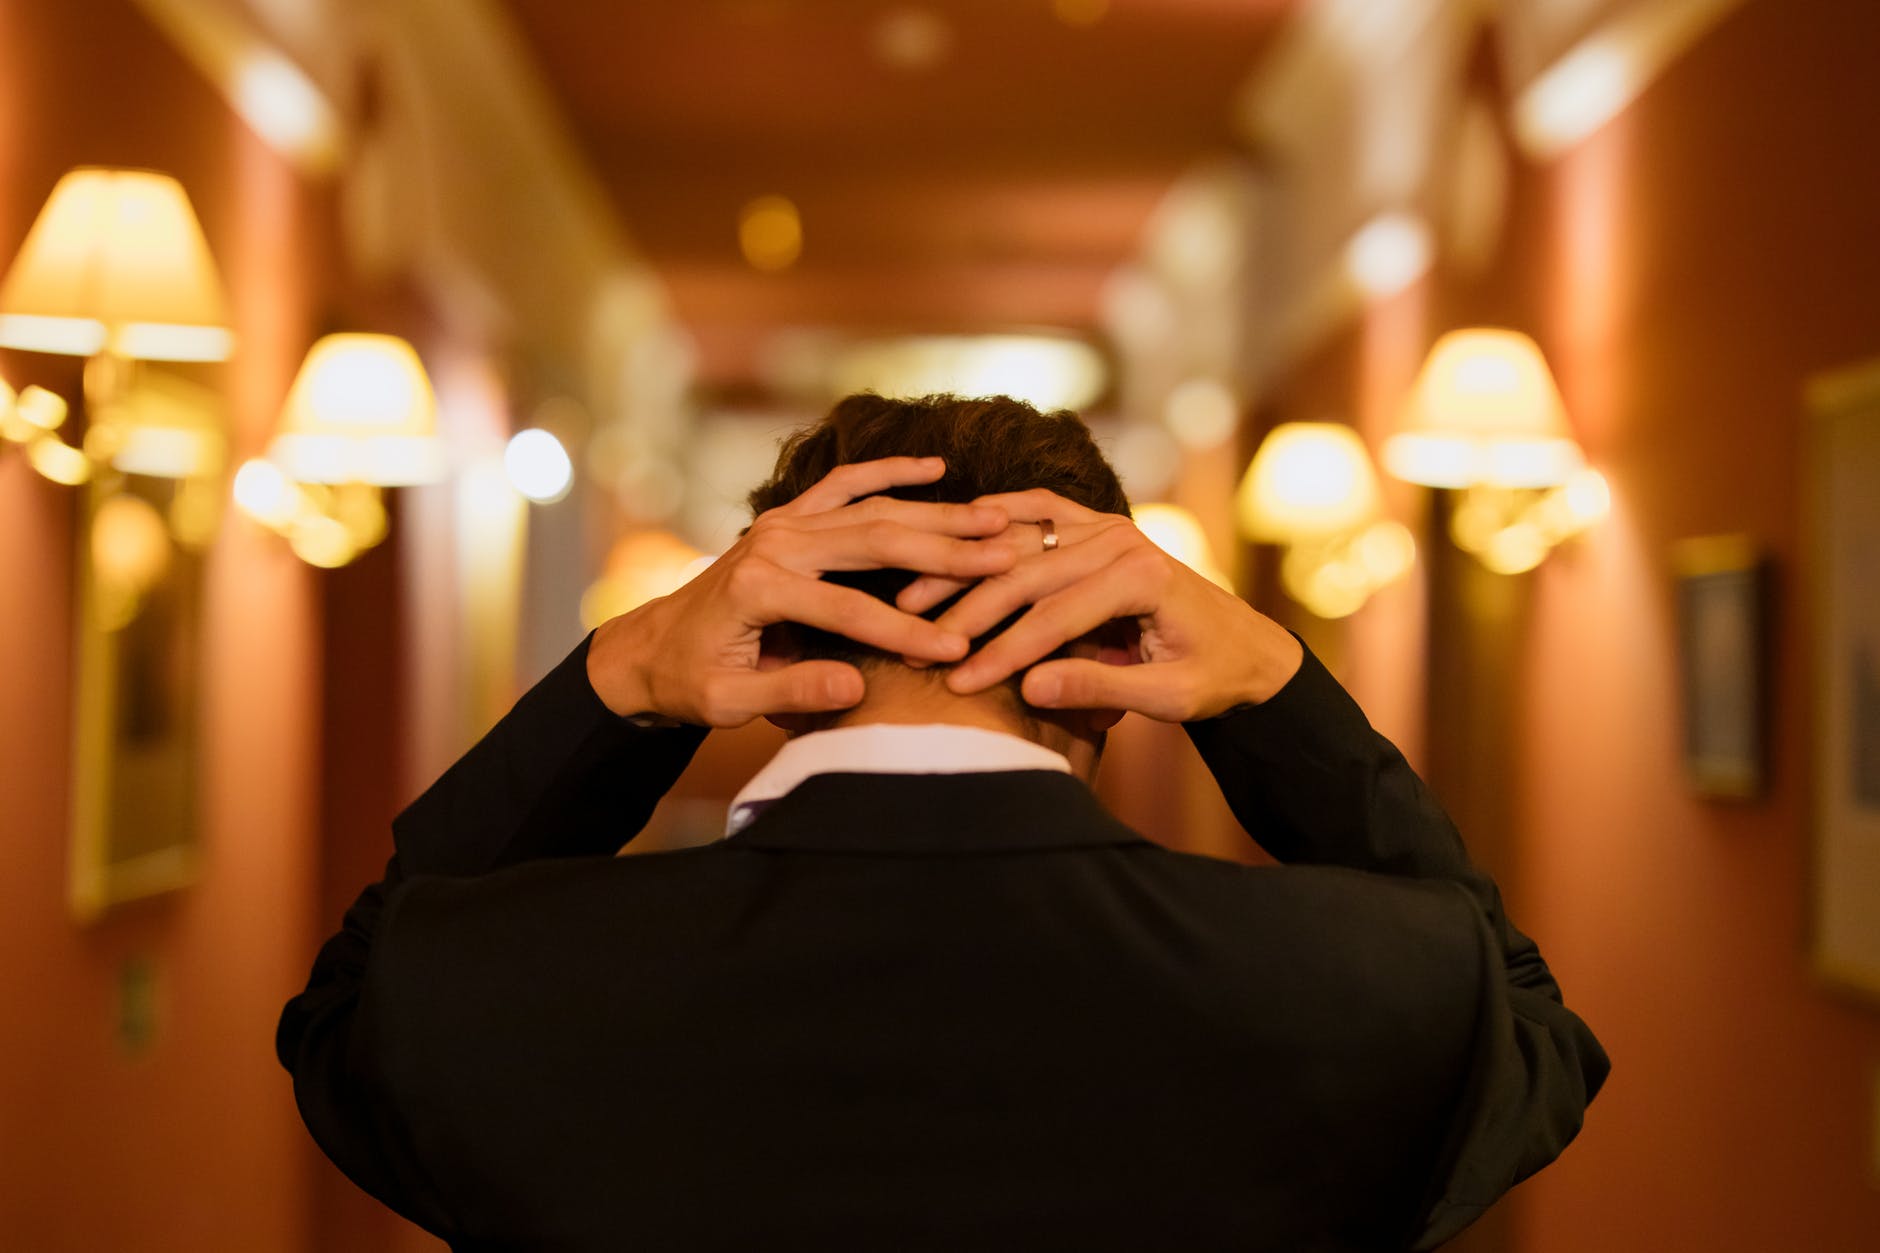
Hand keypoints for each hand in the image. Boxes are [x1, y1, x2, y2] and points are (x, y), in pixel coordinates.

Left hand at [588, 457, 1017, 725]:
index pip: (850, 611)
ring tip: (994, 519)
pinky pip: (845, 486)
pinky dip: (889, 472)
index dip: (907, 631)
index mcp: (759, 587)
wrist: (649, 646)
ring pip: (871, 509)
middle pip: (875, 541)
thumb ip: (790, 691)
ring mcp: (781, 523)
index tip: (959, 650)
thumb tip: (855, 690)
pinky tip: (933, 468)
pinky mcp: (787, 518)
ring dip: (935, 512)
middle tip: (1005, 557)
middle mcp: (774, 542)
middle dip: (945, 552)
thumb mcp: (728, 701)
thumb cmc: (690, 680)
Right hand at [898, 489, 1302, 721]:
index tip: (956, 683)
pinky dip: (994, 517)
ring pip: (1020, 540)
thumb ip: (1100, 687)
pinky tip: (952, 533)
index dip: (1001, 651)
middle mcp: (1122, 539)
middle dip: (968, 611)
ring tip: (913, 594)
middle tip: (916, 641)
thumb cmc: (1212, 677)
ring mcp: (1108, 526)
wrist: (1247, 647)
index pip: (1053, 616)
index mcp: (1143, 576)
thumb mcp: (1168, 697)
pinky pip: (1037, 511)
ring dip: (964, 565)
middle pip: (1026, 572)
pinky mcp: (1098, 526)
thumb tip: (1030, 687)